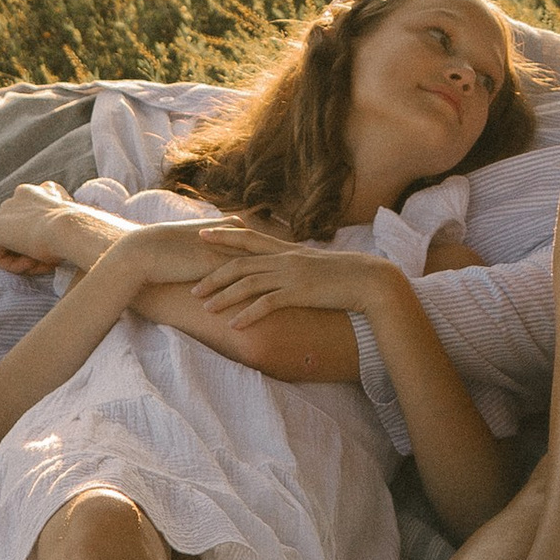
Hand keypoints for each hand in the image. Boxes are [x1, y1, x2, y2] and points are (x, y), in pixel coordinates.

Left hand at [0, 182, 104, 275]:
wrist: (71, 228)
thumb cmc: (82, 233)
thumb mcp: (75, 227)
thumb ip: (62, 229)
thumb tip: (59, 248)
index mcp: (46, 190)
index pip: (39, 216)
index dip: (48, 238)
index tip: (59, 250)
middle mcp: (24, 192)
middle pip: (23, 230)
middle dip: (33, 248)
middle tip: (51, 258)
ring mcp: (6, 207)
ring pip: (12, 244)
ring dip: (27, 258)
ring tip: (45, 261)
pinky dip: (15, 266)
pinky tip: (32, 263)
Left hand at [192, 224, 382, 321]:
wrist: (367, 279)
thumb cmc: (341, 274)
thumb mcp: (312, 264)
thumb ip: (292, 265)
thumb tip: (277, 270)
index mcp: (286, 250)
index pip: (248, 238)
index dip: (224, 236)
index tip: (202, 235)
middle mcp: (284, 259)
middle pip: (240, 263)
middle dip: (214, 275)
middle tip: (193, 287)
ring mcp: (291, 275)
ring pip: (248, 283)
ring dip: (224, 296)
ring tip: (205, 308)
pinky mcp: (299, 293)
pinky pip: (267, 304)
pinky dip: (248, 314)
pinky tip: (234, 325)